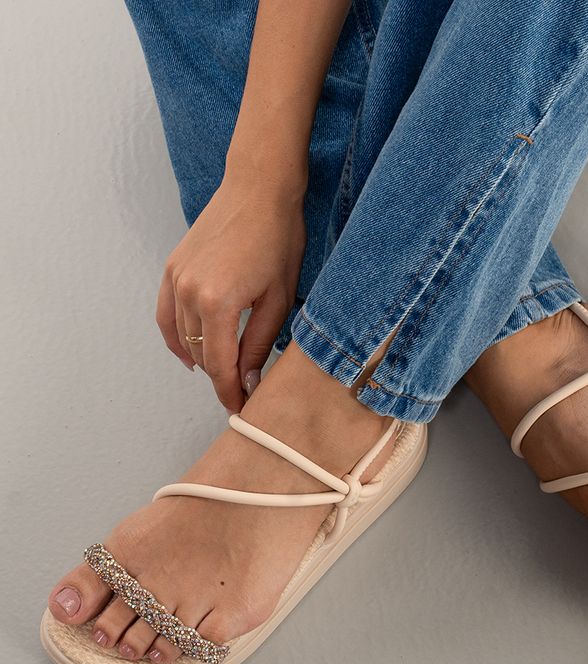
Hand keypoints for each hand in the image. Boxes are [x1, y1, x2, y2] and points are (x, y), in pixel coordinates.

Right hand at [156, 174, 305, 412]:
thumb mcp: (278, 299)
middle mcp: (188, 293)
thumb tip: (248, 380)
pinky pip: (166, 315)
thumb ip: (259, 344)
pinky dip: (176, 338)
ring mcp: (175, 279)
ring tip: (224, 374)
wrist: (258, 189)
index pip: (219, 365)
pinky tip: (189, 354)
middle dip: (221, 378)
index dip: (231, 392)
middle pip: (200, 355)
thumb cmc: (278, 239)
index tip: (242, 408)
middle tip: (243, 392)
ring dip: (202, 360)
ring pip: (182, 339)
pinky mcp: (172, 268)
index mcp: (217, 303)